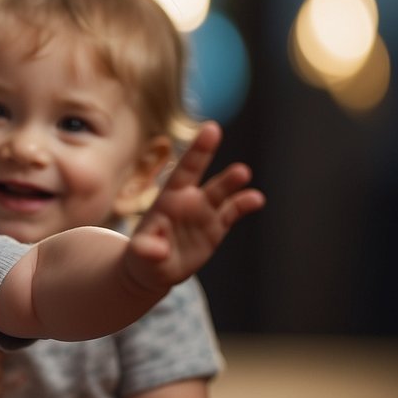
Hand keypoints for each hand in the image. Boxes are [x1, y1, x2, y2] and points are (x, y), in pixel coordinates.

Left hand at [124, 122, 264, 292]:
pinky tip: (256, 199)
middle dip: (206, 152)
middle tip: (215, 130)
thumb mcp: (141, 254)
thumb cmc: (143, 256)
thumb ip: (147, 249)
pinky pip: (232, 212)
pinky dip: (244, 204)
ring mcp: (204, 212)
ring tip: (242, 173)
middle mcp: (188, 200)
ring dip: (231, 183)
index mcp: (168, 199)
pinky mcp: (216, 227)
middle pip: (200, 172)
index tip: (210, 128)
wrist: (155, 270)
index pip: (182, 170)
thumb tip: (156, 251)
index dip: (196, 150)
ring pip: (220, 193)